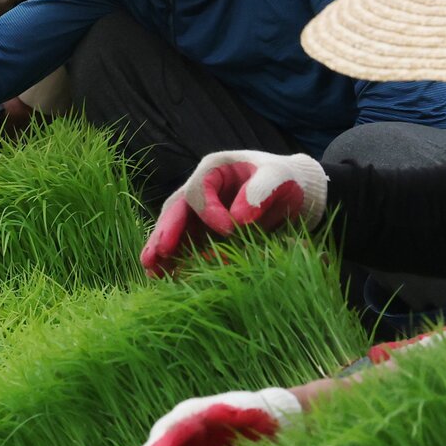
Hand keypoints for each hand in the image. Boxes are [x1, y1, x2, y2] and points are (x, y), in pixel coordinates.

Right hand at [140, 150, 329, 276]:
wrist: (294, 192)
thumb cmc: (285, 179)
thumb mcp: (278, 178)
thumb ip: (259, 192)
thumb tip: (237, 219)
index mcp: (214, 169)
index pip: (199, 191)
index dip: (209, 212)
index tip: (229, 230)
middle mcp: (200, 189)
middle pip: (176, 209)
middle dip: (165, 232)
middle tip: (157, 255)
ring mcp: (200, 212)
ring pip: (175, 229)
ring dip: (162, 249)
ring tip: (151, 270)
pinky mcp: (205, 232)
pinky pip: (186, 244)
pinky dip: (176, 259)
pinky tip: (165, 276)